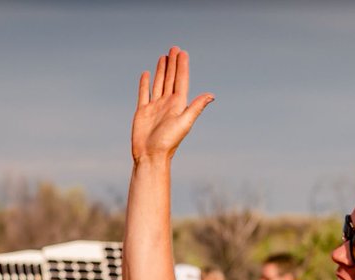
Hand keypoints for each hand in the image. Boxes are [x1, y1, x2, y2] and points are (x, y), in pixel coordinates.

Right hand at [131, 46, 213, 162]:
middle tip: (174, 48)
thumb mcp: (184, 123)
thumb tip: (211, 95)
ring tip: (164, 57)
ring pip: (159, 83)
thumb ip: (196, 107)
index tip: (183, 53)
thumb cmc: (168, 142)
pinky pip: (143, 93)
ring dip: (162, 70)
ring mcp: (154, 107)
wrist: (151, 156)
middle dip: (173, 64)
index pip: (181, 81)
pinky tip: (147, 74)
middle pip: (170, 79)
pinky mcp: (142, 111)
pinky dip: (145, 83)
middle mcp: (167, 104)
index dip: (182, 67)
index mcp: (178, 105)